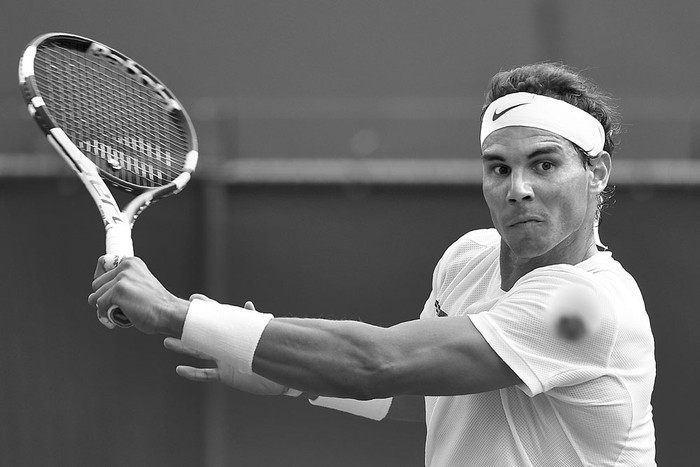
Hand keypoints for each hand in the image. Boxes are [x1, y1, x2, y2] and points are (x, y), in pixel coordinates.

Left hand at [88, 256, 189, 335]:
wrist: (169, 313)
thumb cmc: (156, 304)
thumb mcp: (140, 284)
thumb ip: (123, 282)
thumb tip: (96, 293)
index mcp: (131, 262)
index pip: (102, 266)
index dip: (103, 284)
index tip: (109, 291)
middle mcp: (126, 267)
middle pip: (96, 284)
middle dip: (103, 297)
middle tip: (118, 305)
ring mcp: (122, 278)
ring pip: (96, 296)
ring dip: (104, 307)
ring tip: (122, 311)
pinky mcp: (118, 291)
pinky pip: (100, 305)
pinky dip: (106, 314)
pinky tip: (120, 315)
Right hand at [164, 296, 287, 394]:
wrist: (278, 375)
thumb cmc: (273, 353)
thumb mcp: (261, 336)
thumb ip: (253, 321)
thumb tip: (247, 304)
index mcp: (235, 333)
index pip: (217, 318)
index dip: (206, 309)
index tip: (191, 300)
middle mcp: (226, 345)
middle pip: (203, 334)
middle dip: (188, 328)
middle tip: (170, 321)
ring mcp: (224, 359)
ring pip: (199, 353)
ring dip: (184, 348)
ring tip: (168, 342)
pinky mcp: (225, 375)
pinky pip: (205, 374)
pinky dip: (193, 373)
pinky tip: (179, 369)